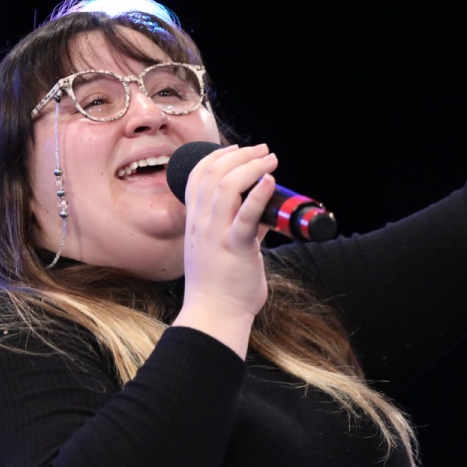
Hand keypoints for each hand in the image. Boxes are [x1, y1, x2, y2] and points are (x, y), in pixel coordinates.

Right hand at [173, 143, 277, 357]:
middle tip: (264, 151)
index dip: (217, 156)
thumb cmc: (220, 287)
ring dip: (252, 167)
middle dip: (240, 155)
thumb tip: (263, 212)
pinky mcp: (235, 248)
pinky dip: (259, 194)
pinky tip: (270, 181)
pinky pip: (245, 216)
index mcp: (195, 222)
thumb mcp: (221, 249)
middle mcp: (201, 223)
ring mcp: (216, 234)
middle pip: (213, 173)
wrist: (214, 315)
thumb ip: (239, 227)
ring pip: (227, 186)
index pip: (198, 176)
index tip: (239, 150)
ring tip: (271, 161)